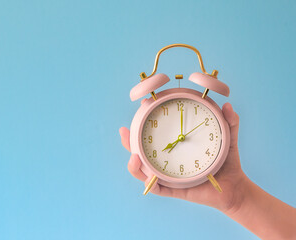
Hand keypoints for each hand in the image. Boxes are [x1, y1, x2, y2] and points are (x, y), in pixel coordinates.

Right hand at [119, 103, 245, 211]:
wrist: (234, 187)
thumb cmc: (227, 162)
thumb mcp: (228, 138)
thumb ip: (230, 122)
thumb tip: (229, 105)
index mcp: (174, 146)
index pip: (153, 134)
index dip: (142, 122)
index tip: (141, 106)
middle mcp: (166, 160)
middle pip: (140, 152)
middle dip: (127, 142)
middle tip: (124, 132)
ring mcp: (168, 175)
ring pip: (143, 171)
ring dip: (134, 165)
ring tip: (133, 157)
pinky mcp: (174, 190)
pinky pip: (157, 188)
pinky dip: (150, 183)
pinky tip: (147, 176)